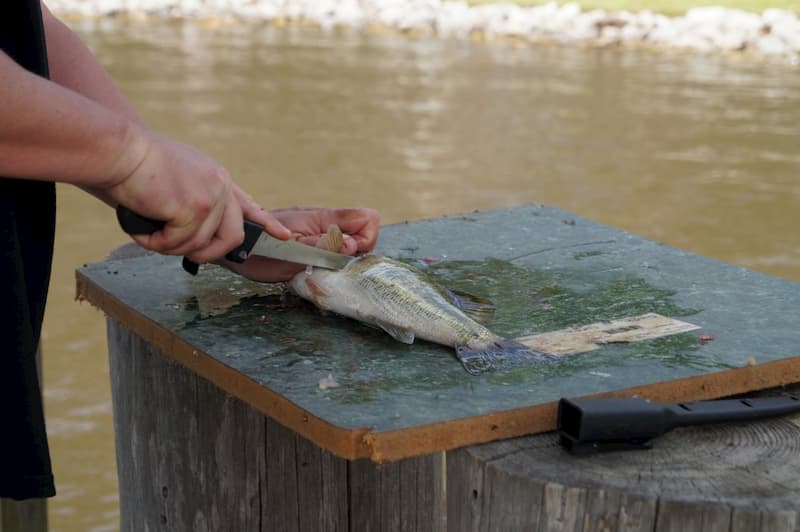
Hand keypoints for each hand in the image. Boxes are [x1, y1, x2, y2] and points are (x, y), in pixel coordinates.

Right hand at [100, 128, 290, 262]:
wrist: (121, 151)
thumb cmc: (137, 164)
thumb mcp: (179, 177)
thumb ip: (194, 201)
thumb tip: (196, 237)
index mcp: (218, 178)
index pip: (248, 205)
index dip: (266, 223)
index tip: (284, 236)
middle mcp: (221, 186)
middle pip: (233, 236)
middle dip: (210, 254)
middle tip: (188, 257)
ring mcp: (210, 198)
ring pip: (200, 245)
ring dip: (170, 248)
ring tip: (149, 234)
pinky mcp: (194, 209)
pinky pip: (178, 244)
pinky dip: (156, 245)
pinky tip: (144, 230)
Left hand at [221, 206, 379, 282]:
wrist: (235, 246)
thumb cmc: (260, 250)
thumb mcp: (291, 254)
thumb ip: (322, 247)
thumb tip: (350, 245)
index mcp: (324, 218)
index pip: (367, 217)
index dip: (366, 239)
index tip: (346, 254)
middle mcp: (325, 219)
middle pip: (364, 228)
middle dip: (357, 249)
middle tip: (333, 262)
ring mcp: (319, 227)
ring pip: (350, 237)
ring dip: (343, 255)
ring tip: (320, 265)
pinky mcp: (311, 236)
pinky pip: (335, 244)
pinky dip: (332, 256)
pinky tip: (314, 264)